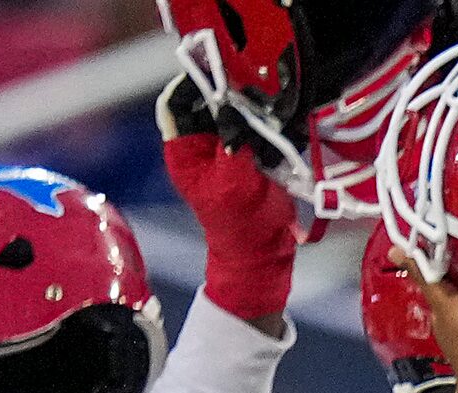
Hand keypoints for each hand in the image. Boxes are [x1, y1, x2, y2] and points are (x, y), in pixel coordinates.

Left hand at [160, 74, 297, 329]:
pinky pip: (254, 124)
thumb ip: (233, 144)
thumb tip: (237, 108)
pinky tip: (279, 120)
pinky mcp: (248, 150)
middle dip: (230, 92)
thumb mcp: (233, 183)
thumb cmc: (240, 225)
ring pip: (233, 108)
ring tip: (269, 105)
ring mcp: (224, 145)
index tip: (223, 76)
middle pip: (208, 99)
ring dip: (252, 105)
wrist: (263, 251)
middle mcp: (200, 142)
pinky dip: (266, 119)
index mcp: (183, 149)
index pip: (179, 101)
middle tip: (254, 87)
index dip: (197, 84)